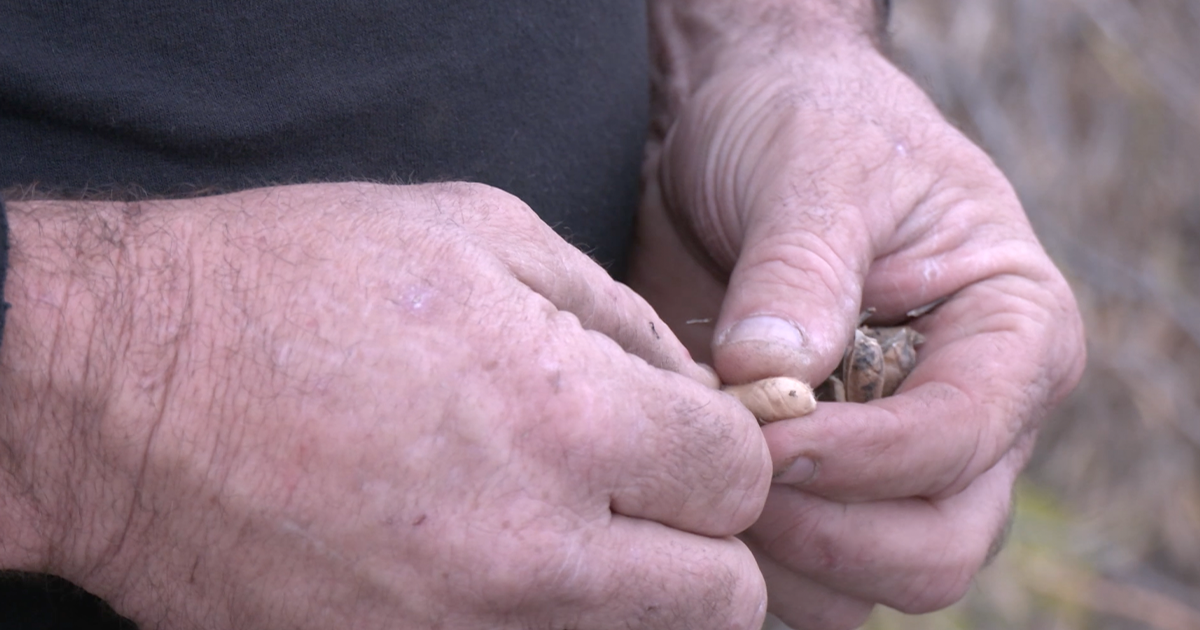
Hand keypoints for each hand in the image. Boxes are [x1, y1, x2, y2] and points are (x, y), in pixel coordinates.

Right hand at [0, 183, 771, 628]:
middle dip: (708, 542)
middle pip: (724, 600)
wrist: (117, 391)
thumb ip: (616, 311)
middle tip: (652, 496)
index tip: (684, 433)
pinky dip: (547, 623)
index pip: (741, 477)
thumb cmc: (293, 287)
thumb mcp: (477, 235)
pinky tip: (494, 562)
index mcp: (568, 420)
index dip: (726, 446)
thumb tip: (687, 381)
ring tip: (572, 527)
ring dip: (637, 595)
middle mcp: (534, 552)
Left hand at [630, 13, 1085, 628]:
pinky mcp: (826, 482)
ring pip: (866, 583)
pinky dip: (750, 553)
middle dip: (826, 534)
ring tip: (700, 467)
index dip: (859, 458)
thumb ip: (800, 273)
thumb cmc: (807, 124)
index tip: (759, 432)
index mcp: (1012, 334)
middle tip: (724, 475)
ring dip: (778, 555)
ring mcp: (897, 463)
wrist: (747, 123)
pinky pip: (803, 570)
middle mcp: (972, 419)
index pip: (958, 441)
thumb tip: (769, 377)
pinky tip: (692, 477)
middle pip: (934, 550)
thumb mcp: (813, 170)